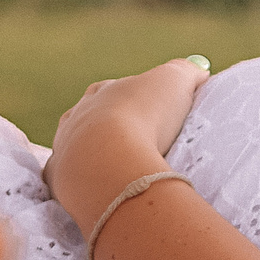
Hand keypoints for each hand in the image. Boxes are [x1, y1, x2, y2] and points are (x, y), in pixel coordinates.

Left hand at [41, 57, 210, 230]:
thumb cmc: (144, 116)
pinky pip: (72, 178)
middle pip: (96, 118)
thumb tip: (199, 71)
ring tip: (125, 168)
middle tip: (141, 142)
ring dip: (99, 155)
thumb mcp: (174, 82)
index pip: (119, 90)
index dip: (138, 100)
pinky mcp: (61, 178)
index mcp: (102, 91)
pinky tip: (106, 189)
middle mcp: (77, 116)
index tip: (156, 113)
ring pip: (81, 148)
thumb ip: (186, 72)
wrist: (109, 159)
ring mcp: (66, 147)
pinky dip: (87, 182)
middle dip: (115, 127)